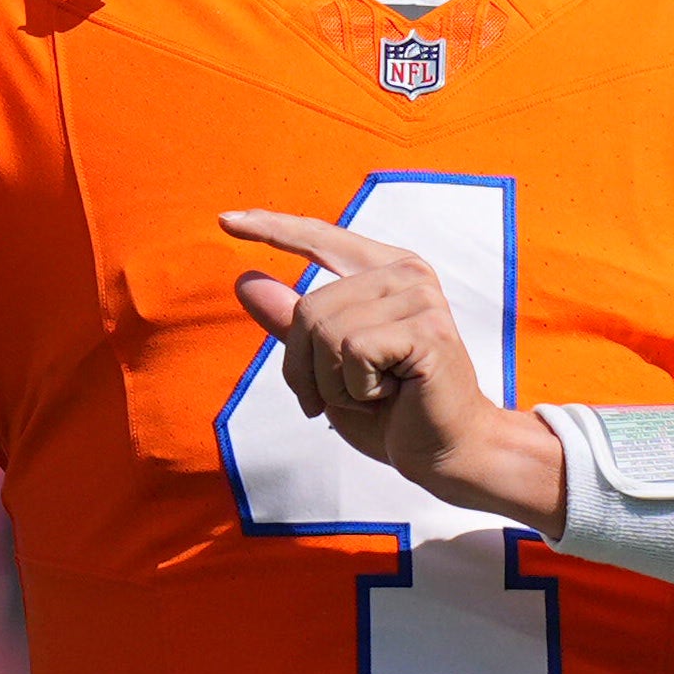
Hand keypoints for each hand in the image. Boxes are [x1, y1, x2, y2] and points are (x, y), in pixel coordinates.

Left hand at [222, 209, 565, 533]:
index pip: (321, 237)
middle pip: (308, 309)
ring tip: (374, 395)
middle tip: (346, 397)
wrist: (446, 454)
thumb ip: (292, 323)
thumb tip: (244, 280)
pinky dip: (357, 389)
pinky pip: (352, 352)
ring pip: (325, 332)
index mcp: (385, 272)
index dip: (273, 228)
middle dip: (307, 369)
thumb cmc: (392, 412)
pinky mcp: (426, 330)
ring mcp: (420, 298)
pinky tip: (391, 396)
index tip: (227, 219)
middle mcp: (405, 274)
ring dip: (334, 384)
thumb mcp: (326, 366)